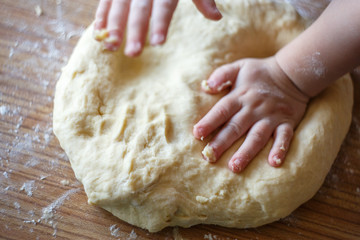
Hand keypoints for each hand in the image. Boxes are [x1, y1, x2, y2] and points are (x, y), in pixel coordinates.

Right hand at [94, 0, 221, 55]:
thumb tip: (216, 18)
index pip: (164, 5)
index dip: (160, 23)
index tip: (158, 42)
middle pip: (140, 8)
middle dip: (135, 30)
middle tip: (134, 53)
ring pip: (119, 4)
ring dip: (114, 25)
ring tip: (112, 47)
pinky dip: (102, 13)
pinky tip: (100, 31)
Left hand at [193, 57, 308, 172]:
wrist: (292, 73)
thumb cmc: (260, 72)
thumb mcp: (240, 66)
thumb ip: (222, 74)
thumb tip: (206, 86)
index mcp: (240, 95)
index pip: (222, 110)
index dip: (209, 122)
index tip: (197, 134)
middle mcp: (254, 108)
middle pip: (236, 127)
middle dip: (222, 142)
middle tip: (209, 157)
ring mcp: (271, 117)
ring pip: (257, 136)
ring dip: (246, 152)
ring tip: (235, 167)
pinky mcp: (286, 123)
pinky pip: (284, 137)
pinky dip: (280, 149)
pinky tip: (274, 163)